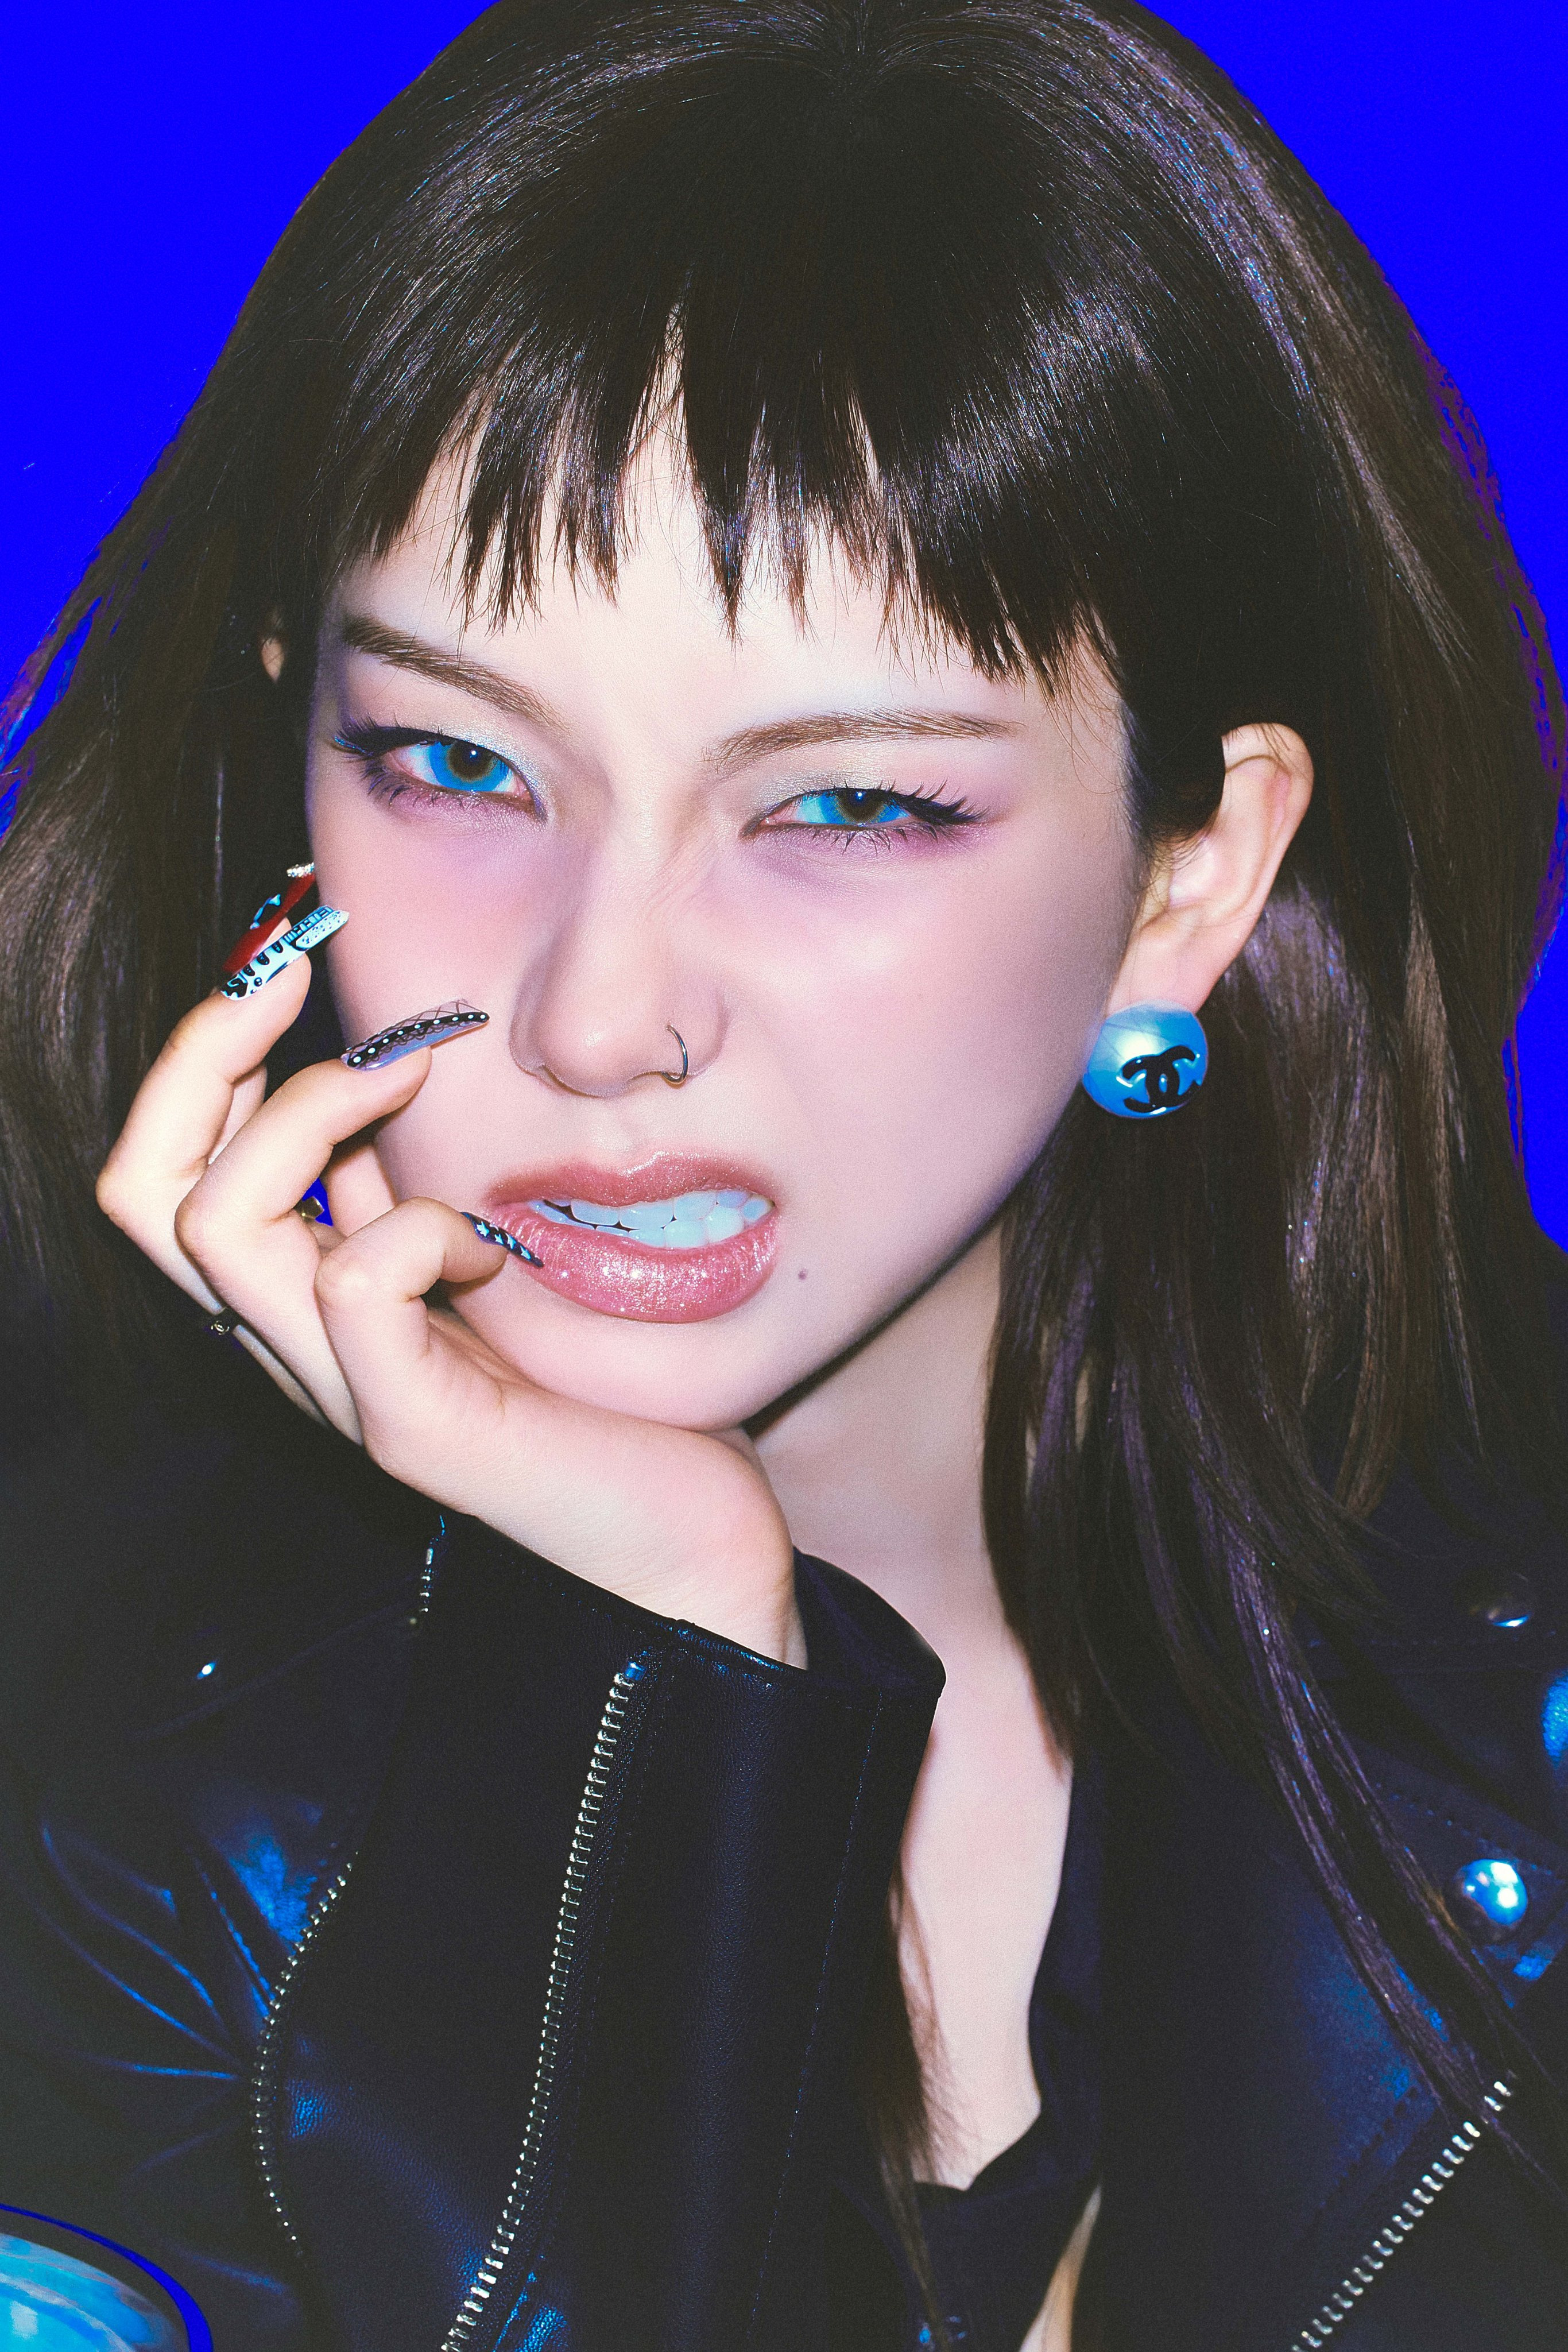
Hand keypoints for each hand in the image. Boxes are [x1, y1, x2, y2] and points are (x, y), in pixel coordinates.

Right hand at [96, 962, 803, 1664]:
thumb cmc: (600, 1386)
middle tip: (299, 970)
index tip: (288, 956)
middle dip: (204, 1054)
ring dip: (314, 1113)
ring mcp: (340, 1393)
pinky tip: (492, 1245)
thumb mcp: (480, 1252)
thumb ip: (407, 1185)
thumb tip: (381, 1061)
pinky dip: (419, 1225)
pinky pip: (353, 1285)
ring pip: (214, 1226)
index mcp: (297, 1300)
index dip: (201, 1054)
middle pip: (140, 1190)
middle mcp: (290, 1349)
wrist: (686, 1537)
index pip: (162, 1172)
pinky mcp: (410, 1428)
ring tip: (419, 1069)